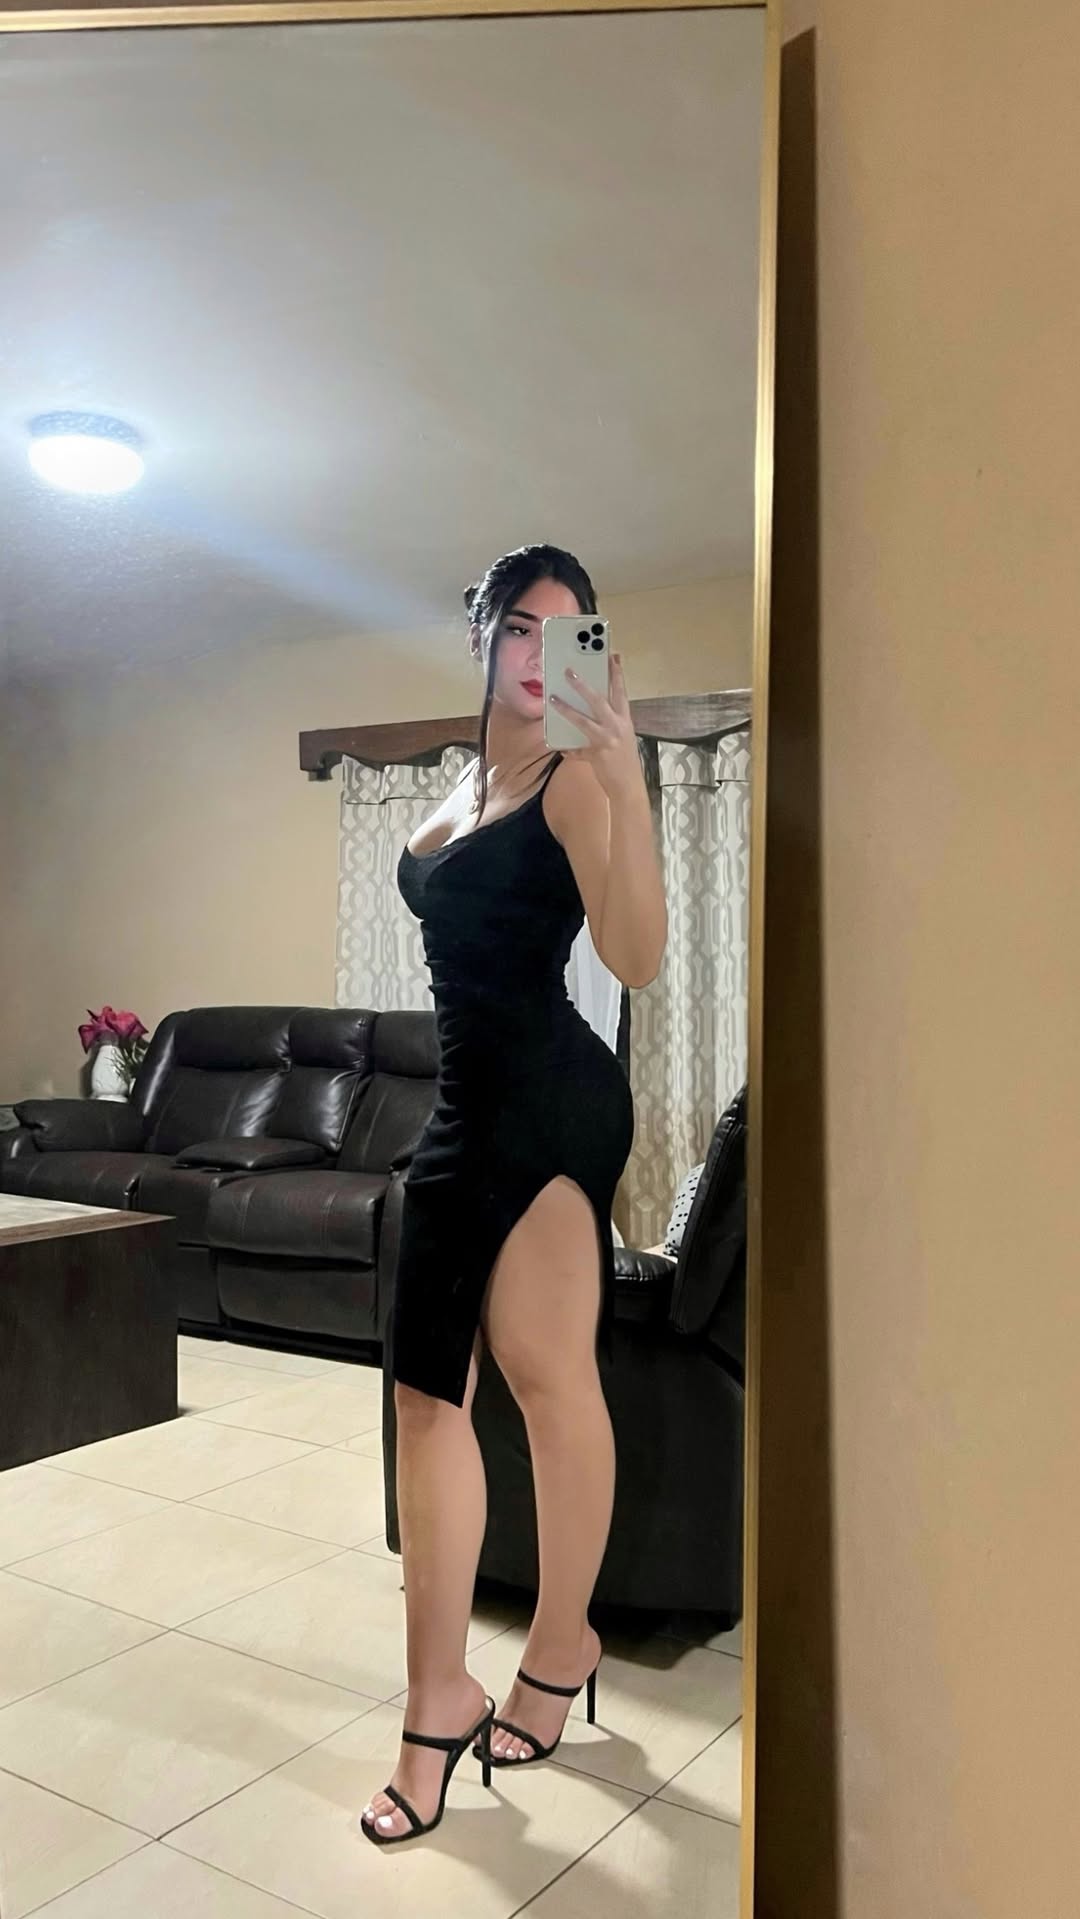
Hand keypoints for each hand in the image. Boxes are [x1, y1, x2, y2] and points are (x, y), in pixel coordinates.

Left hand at [549, 653, 642, 799]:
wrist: (629, 786)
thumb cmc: (625, 760)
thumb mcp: (622, 737)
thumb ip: (608, 724)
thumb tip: (590, 713)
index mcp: (625, 720)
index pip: (621, 692)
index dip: (616, 673)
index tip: (612, 656)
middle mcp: (617, 727)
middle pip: (599, 700)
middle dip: (583, 685)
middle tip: (569, 671)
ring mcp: (606, 740)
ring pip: (583, 720)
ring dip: (566, 708)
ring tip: (552, 698)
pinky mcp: (596, 754)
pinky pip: (576, 750)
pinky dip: (567, 749)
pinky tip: (556, 745)